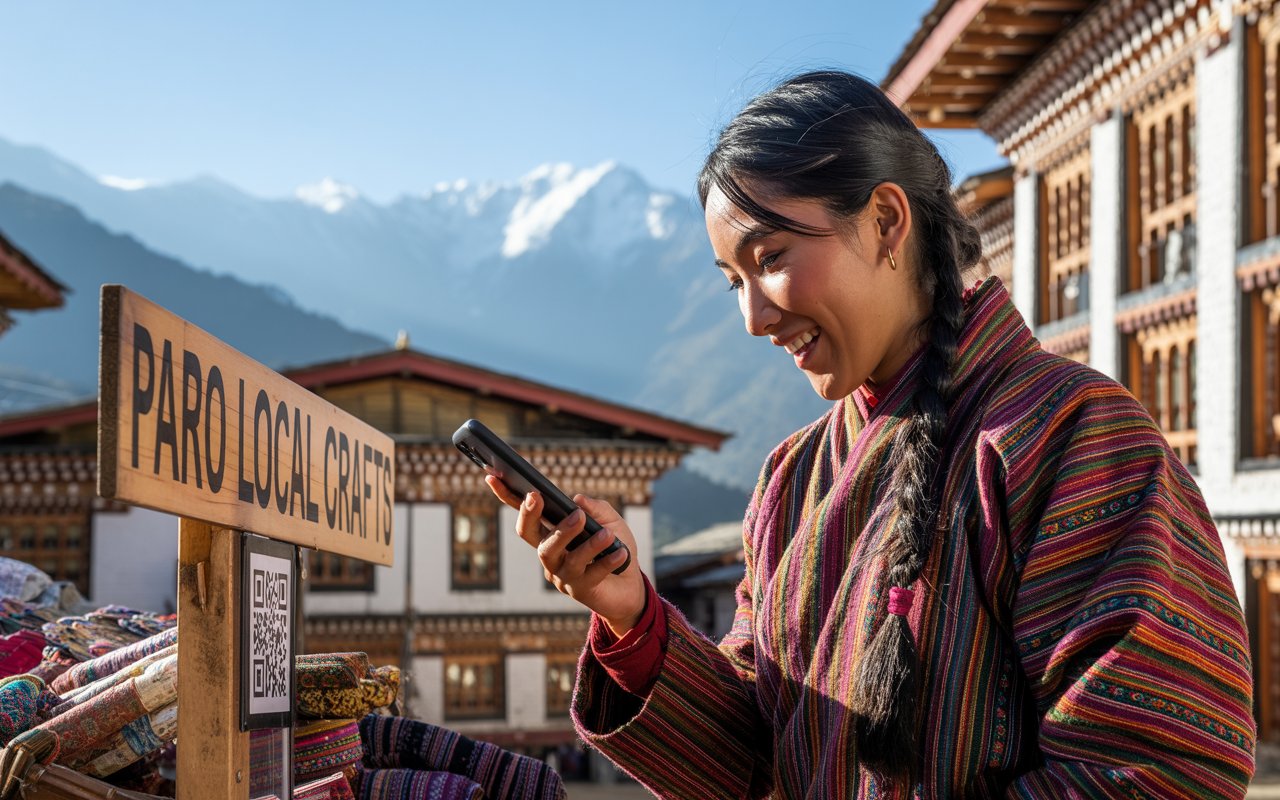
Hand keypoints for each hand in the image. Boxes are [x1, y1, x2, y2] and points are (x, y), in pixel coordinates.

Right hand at [485, 476, 645, 635]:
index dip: (507, 496)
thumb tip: (577, 500)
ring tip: (605, 534)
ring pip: (557, 554)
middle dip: (530, 514)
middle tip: (539, 497)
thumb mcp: (611, 522)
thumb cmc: (615, 548)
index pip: (526, 514)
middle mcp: (550, 554)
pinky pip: (590, 573)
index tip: (492, 476)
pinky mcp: (579, 590)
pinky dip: (606, 561)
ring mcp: (561, 574)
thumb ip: (597, 509)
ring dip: (579, 541)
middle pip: (529, 534)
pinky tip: (620, 552)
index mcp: (552, 534)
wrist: (631, 587)